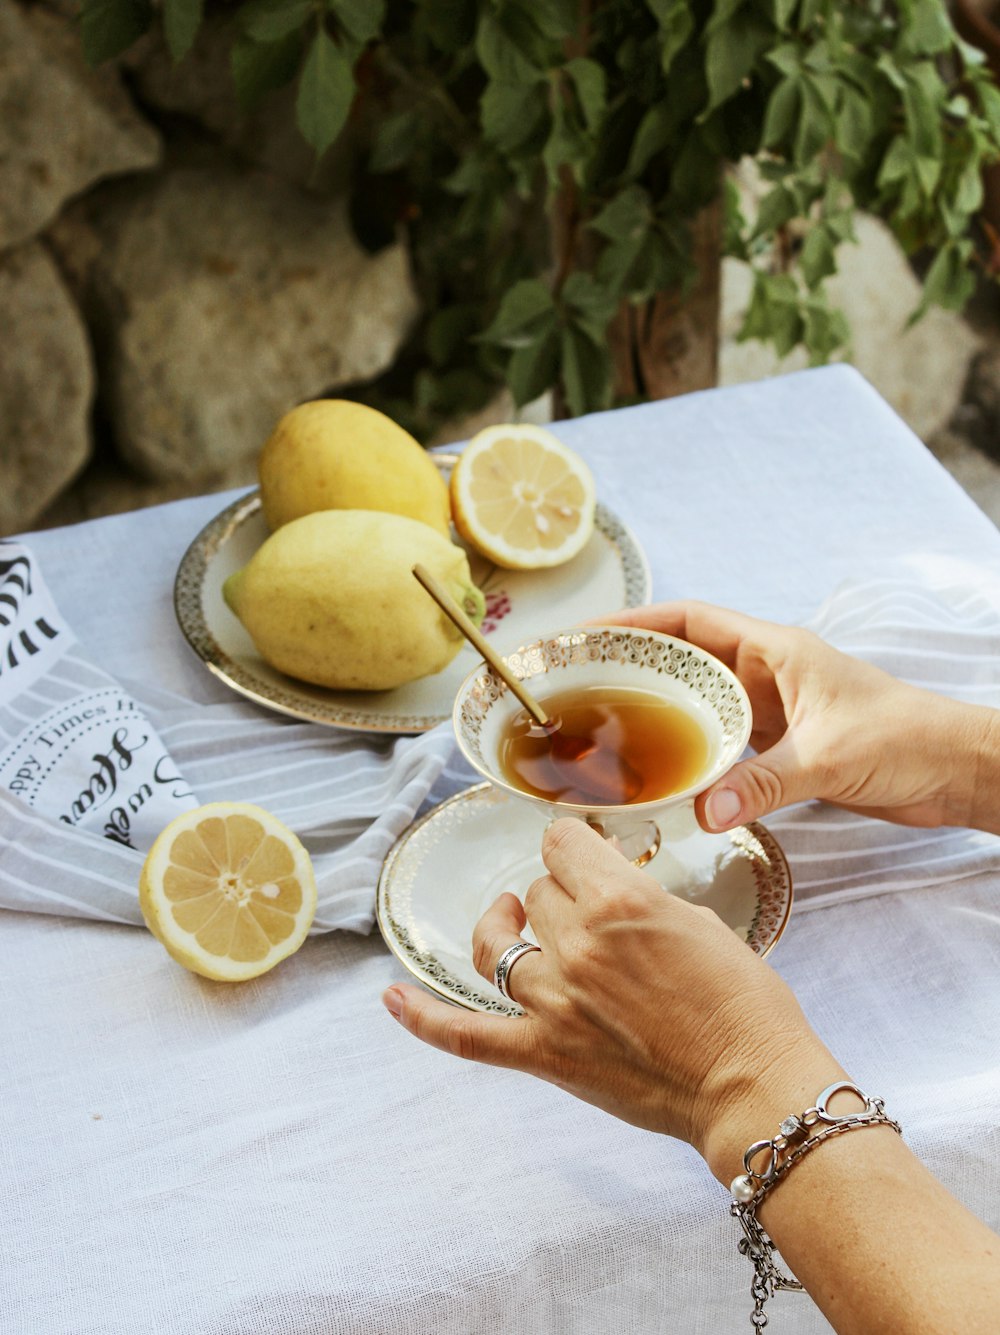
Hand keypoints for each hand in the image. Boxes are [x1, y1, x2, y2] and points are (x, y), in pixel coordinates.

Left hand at [383, 818, 838, 1177]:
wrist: (751, 1087)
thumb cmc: (744, 1006)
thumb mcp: (699, 922)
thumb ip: (640, 898)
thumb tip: (607, 888)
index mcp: (619, 902)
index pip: (562, 844)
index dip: (573, 848)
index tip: (582, 856)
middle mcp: (577, 945)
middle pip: (536, 892)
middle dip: (560, 896)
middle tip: (593, 918)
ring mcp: (552, 1002)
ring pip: (499, 942)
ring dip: (509, 929)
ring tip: (513, 923)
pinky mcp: (543, 1053)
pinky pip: (466, 1035)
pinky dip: (424, 1020)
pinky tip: (391, 1000)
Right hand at [599, 600, 994, 832]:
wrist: (952, 769)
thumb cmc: (904, 739)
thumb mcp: (827, 758)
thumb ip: (761, 784)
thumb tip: (702, 812)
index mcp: (773, 650)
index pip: (689, 622)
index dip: (635, 624)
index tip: (587, 637)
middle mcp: (765, 673)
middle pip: (682, 660)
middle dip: (631, 668)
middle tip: (579, 687)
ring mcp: (772, 709)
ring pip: (697, 702)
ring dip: (657, 712)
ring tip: (605, 730)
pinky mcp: (781, 745)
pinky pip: (719, 742)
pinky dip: (689, 752)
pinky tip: (661, 773)